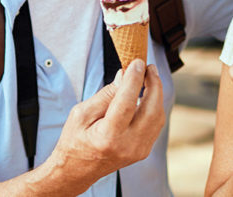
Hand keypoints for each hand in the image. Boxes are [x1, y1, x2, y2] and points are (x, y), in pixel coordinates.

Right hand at [45, 60, 164, 188]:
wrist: (76, 170)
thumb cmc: (75, 140)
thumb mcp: (81, 114)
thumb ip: (105, 95)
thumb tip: (124, 75)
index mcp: (108, 137)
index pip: (128, 102)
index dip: (135, 79)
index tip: (138, 62)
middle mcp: (127, 146)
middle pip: (151, 110)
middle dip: (154, 84)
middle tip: (148, 67)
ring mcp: (138, 151)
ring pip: (157, 116)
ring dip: (156, 94)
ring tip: (148, 77)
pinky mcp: (143, 151)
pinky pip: (155, 124)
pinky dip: (154, 106)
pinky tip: (146, 95)